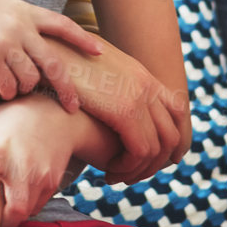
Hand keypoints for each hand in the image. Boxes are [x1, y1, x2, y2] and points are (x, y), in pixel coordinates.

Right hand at [0, 0, 103, 111]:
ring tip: (14, 87)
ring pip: (30, 80)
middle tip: (73, 107)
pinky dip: (8, 94)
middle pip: (54, 64)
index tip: (99, 51)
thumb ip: (19, 20)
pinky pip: (8, 88)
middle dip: (67, 89)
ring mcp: (6, 43)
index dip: (82, 39)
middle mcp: (20, 27)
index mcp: (25, 11)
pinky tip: (1, 91)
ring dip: (25, 89)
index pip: (62, 24)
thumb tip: (35, 40)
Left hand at [0, 95, 81, 226]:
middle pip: (15, 209)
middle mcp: (21, 166)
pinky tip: (16, 202)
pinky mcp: (52, 181)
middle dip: (2, 223)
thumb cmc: (9, 117)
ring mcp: (40, 176)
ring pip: (27, 211)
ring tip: (0, 216)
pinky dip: (27, 208)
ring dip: (13, 216)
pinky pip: (38, 205)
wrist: (52, 113)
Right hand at [57, 35, 189, 181]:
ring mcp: (138, 96)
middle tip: (133, 175)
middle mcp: (145, 84)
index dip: (176, 139)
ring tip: (118, 176)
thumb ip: (108, 83)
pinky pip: (140, 150)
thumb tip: (104, 99)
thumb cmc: (61, 60)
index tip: (167, 159)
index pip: (177, 110)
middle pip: (172, 134)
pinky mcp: (124, 111)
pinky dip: (128, 167)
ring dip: (139, 170)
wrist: (49, 49)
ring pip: (157, 147)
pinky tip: (110, 171)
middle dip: (157, 163)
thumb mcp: (93, 68)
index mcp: (140, 74)